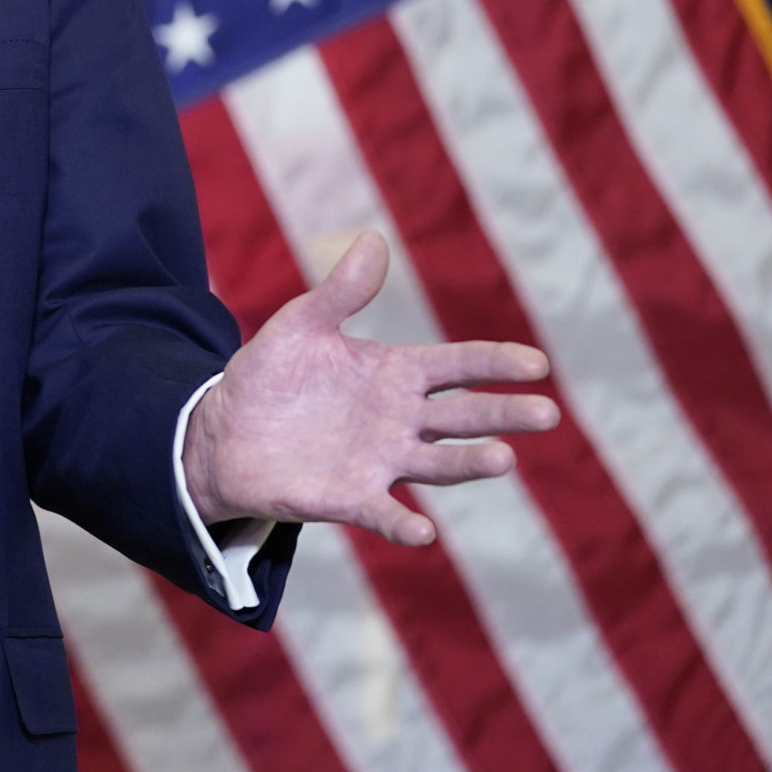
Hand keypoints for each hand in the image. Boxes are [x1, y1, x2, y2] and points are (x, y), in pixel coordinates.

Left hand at [182, 230, 555, 545]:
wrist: (224, 433)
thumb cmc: (271, 376)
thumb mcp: (302, 324)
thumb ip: (341, 291)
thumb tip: (373, 238)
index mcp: (395, 373)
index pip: (457, 366)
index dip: (495, 363)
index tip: (537, 364)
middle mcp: (399, 420)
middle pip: (463, 416)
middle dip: (504, 413)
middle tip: (547, 413)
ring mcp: (380, 461)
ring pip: (437, 463)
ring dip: (469, 463)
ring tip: (503, 458)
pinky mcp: (350, 498)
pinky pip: (384, 513)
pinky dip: (405, 523)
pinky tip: (424, 532)